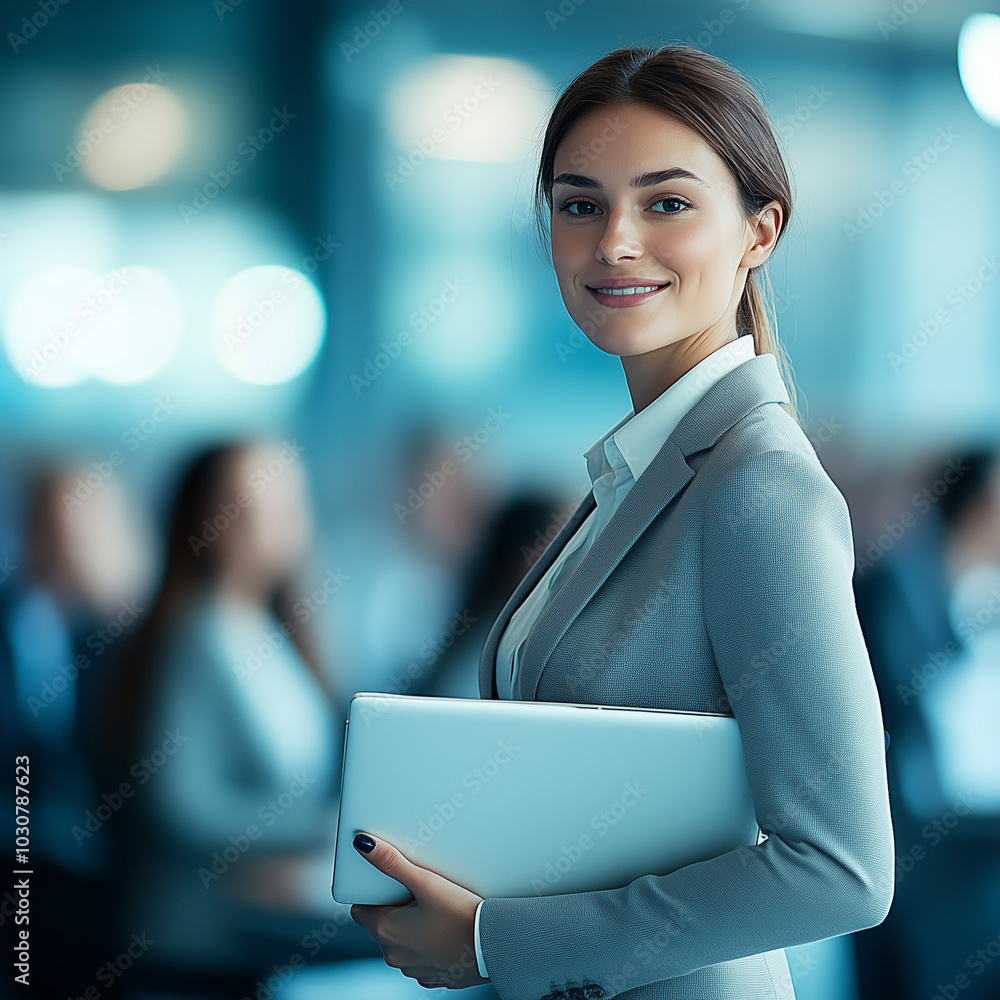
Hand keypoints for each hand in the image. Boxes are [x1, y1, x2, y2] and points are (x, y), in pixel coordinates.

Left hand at [349, 832, 490, 988]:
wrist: (494, 945)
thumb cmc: (460, 914)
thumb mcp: (425, 882)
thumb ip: (392, 863)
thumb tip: (363, 844)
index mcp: (385, 931)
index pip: (360, 910)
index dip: (370, 894)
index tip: (387, 884)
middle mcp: (393, 954)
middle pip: (380, 926)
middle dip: (391, 909)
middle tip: (415, 891)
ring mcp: (412, 969)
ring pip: (400, 943)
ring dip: (409, 928)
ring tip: (432, 909)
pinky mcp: (431, 976)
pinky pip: (419, 957)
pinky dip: (425, 945)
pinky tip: (442, 931)